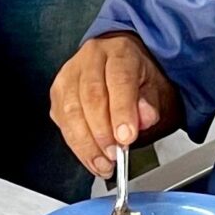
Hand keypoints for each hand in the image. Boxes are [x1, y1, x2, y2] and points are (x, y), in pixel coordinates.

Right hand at [51, 32, 174, 175]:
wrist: (120, 66)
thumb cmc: (138, 78)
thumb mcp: (156, 87)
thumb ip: (151, 103)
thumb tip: (144, 118)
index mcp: (120, 51)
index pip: (119, 79)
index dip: (122, 111)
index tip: (127, 137)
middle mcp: (91, 58)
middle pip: (91, 96)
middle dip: (102, 132)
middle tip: (115, 155)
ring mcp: (70, 74)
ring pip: (71, 110)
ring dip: (86, 143)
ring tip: (103, 163)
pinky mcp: (58, 92)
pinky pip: (62, 121)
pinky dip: (76, 145)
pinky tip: (91, 158)